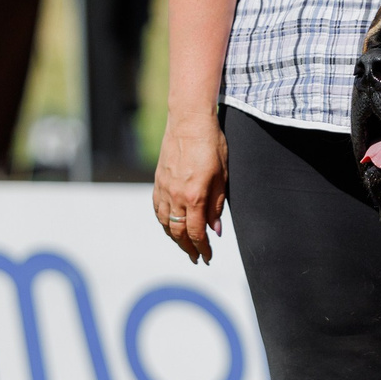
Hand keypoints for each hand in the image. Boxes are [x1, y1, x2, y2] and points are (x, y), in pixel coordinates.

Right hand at [153, 114, 227, 264]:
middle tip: (197, 258)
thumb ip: (217, 205)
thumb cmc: (211, 145)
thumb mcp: (222, 175)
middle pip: (179, 233)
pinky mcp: (158, 181)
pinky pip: (157, 209)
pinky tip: (170, 226)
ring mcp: (164, 189)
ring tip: (185, 246)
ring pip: (166, 223)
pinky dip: (163, 222)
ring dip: (175, 239)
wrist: (189, 121)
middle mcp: (176, 196)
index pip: (197, 233)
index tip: (208, 258)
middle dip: (189, 249)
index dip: (203, 249)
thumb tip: (216, 230)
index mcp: (195, 196)